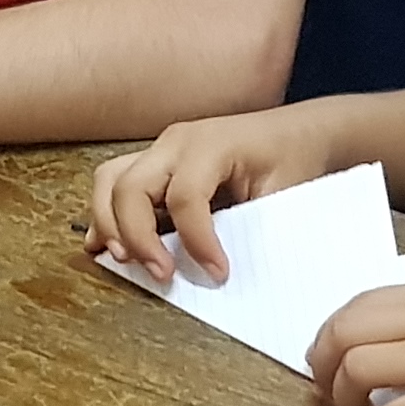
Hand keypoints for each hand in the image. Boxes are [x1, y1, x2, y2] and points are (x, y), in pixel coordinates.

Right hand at [85, 107, 337, 283]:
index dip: (196, 242)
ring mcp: (160, 149)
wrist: (298, 131)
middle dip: (136, 237)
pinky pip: (114, 182)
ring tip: (126, 259)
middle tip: (161, 274)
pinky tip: (110, 245)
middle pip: (130, 188)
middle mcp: (176, 142)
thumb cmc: (293, 159)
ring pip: (109, 180)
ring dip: (110, 223)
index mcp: (211, 145)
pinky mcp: (155, 162)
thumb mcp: (282, 194)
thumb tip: (215, 272)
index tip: (217, 273)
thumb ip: (247, 227)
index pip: (185, 198)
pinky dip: (106, 214)